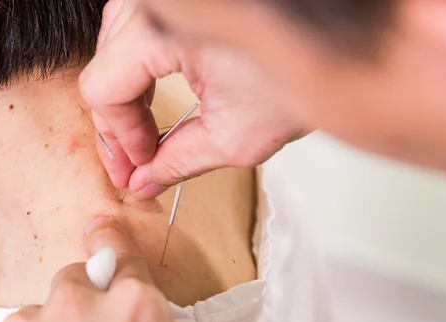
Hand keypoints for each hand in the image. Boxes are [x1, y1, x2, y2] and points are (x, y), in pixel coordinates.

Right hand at [80, 0, 310, 199]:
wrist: (342, 42)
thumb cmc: (303, 74)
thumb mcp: (234, 136)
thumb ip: (178, 162)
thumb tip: (144, 181)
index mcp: (163, 26)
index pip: (104, 87)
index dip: (119, 136)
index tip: (140, 164)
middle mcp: (161, 2)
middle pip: (104, 66)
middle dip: (117, 122)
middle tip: (135, 160)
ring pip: (113, 47)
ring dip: (124, 95)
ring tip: (142, 133)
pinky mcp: (183, 1)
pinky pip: (136, 32)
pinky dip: (138, 69)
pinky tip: (149, 97)